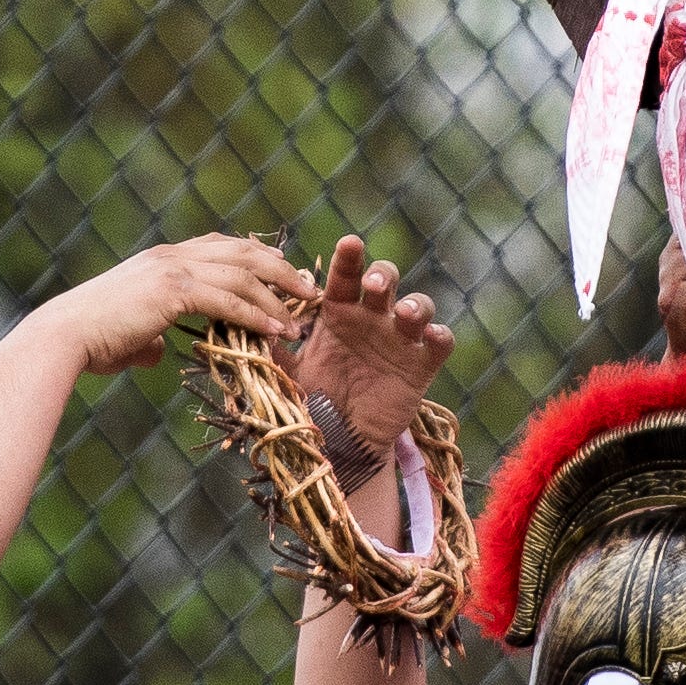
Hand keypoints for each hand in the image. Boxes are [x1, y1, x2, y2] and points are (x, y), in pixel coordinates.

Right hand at [31, 235, 314, 375]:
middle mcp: (172, 255)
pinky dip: (257, 314)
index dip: (257, 257)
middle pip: (243, 251)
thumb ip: (147, 336)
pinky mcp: (173, 291)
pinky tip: (278, 329)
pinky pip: (228, 300)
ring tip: (304, 314)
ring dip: (278, 294)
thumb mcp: (127, 333)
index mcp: (163, 259)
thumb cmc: (90, 341)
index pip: (222, 246)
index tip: (284, 273)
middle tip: (308, 289)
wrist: (64, 336)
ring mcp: (173, 269)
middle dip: (280, 268)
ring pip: (242, 273)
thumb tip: (153, 349)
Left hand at [285, 236, 455, 445]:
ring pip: (418, 306)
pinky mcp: (420, 365)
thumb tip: (245, 326)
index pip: (345, 276)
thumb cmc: (316, 398)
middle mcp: (371, 319)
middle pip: (385, 280)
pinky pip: (439, 343)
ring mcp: (399, 340)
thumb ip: (274, 351)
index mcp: (339, 313)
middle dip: (382, 275)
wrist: (342, 440)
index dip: (349, 258)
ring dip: (415, 304)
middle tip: (372, 284)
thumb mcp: (292, 373)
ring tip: (404, 313)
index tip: (349, 243)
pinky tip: (433, 335)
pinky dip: (440, 335)